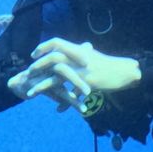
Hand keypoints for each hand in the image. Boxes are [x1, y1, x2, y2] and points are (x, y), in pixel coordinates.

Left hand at [11, 39, 141, 104]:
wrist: (125, 71)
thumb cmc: (110, 65)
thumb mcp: (94, 56)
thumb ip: (85, 52)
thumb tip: (82, 47)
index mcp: (78, 50)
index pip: (56, 42)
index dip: (43, 47)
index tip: (33, 54)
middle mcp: (78, 57)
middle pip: (52, 58)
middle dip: (38, 66)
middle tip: (28, 73)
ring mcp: (82, 69)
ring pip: (56, 76)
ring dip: (42, 84)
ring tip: (31, 92)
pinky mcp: (87, 81)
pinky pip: (70, 92)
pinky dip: (63, 100)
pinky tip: (58, 109)